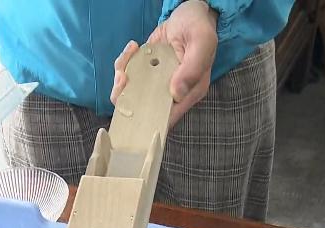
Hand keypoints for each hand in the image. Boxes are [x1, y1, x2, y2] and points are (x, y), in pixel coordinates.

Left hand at [111, 0, 218, 126]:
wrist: (189, 11)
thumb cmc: (199, 27)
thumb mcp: (201, 42)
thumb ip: (192, 69)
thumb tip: (176, 94)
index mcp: (190, 92)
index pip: (167, 116)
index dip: (149, 119)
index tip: (133, 111)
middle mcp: (171, 91)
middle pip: (144, 108)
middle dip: (127, 97)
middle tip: (123, 78)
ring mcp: (156, 81)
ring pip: (132, 92)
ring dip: (123, 77)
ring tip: (129, 54)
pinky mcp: (146, 70)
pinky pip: (129, 74)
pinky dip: (125, 62)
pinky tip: (133, 47)